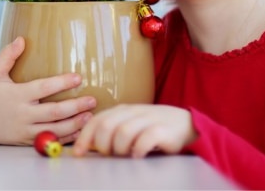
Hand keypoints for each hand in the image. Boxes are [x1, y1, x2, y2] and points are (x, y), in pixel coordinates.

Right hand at [0, 36, 96, 144]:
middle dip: (75, 107)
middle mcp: (22, 114)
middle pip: (53, 112)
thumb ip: (7, 56)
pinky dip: (65, 138)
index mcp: (17, 95)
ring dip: (74, 124)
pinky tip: (79, 131)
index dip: (61, 83)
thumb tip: (21, 39)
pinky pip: (49, 140)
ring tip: (90, 116)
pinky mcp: (26, 141)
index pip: (42, 88)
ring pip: (54, 129)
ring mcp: (24, 130)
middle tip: (92, 100)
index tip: (78, 77)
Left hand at [72, 104, 196, 157]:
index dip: (84, 137)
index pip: (96, 121)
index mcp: (122, 110)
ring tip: (126, 155)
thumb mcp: (130, 125)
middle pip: (106, 126)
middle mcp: (133, 112)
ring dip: (119, 149)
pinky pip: (144, 140)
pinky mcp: (162, 130)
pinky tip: (139, 155)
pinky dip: (137, 150)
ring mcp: (147, 119)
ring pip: (122, 133)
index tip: (79, 153)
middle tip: (110, 155)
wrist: (185, 124)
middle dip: (102, 145)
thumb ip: (111, 131)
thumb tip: (86, 147)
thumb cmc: (152, 128)